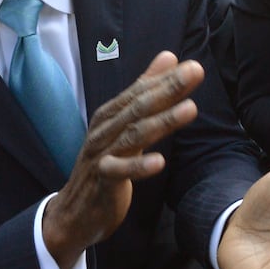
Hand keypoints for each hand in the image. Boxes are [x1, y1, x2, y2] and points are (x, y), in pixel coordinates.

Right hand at [41, 51, 204, 268]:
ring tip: (191, 109)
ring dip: (163, 122)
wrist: (73, 212)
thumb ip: (144, 92)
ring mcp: (101, 154)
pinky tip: (160, 162)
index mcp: (110, 115)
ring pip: (134, 135)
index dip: (166, 78)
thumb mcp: (124, 125)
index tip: (193, 66)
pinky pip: (119, 171)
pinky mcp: (101, 181)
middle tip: (196, 72)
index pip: (140, 92)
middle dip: (169, 89)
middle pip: (139, 107)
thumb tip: (169, 57)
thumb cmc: (104, 163)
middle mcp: (104, 130)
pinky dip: (139, 166)